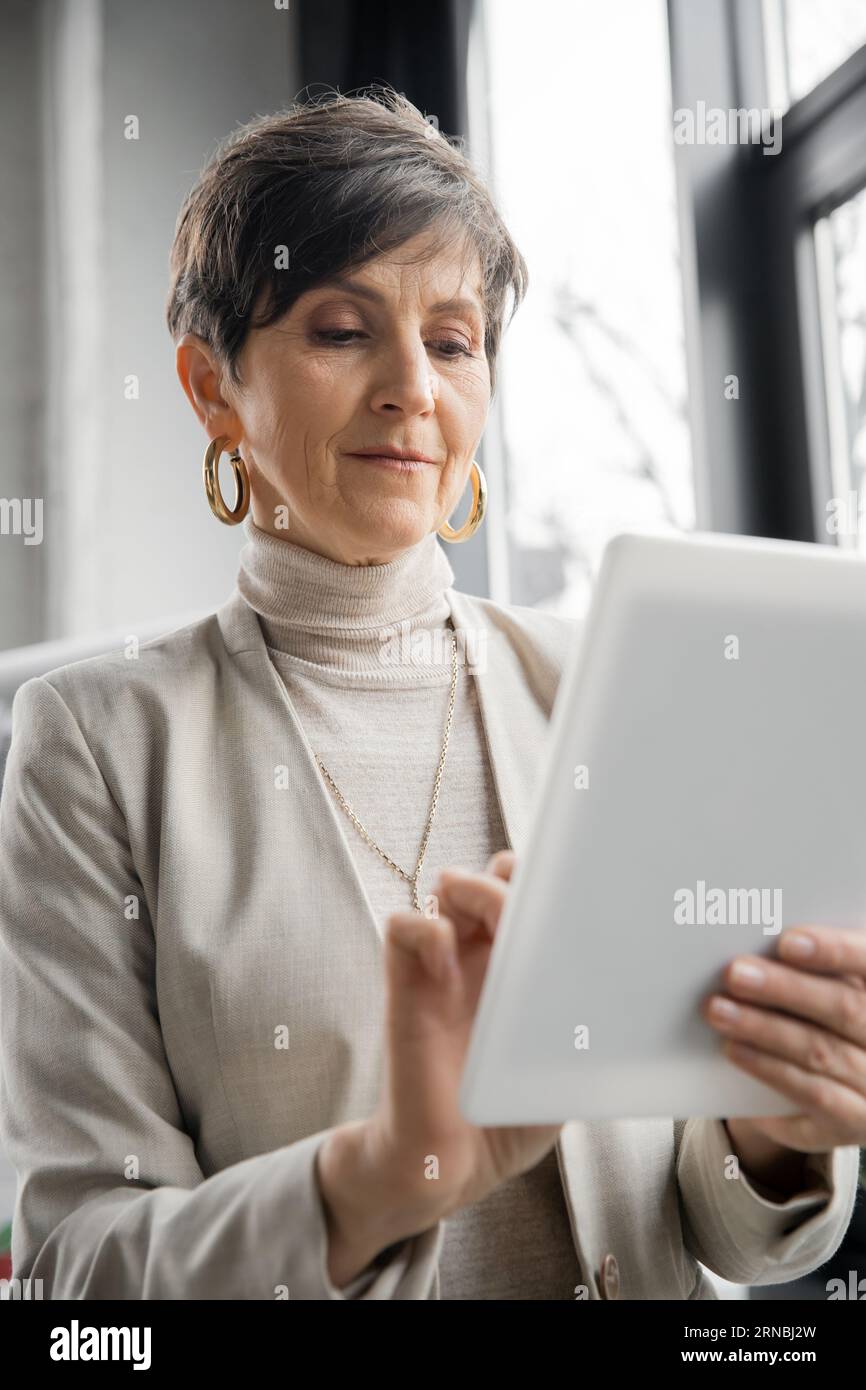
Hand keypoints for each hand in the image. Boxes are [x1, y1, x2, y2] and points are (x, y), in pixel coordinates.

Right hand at [318, 850, 560, 1286]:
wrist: (451, 1167)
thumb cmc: (509, 1120)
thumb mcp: (566, 1071)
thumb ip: (586, 1029)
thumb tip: (630, 989)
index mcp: (525, 971)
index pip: (535, 896)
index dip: (551, 881)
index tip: (576, 894)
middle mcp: (484, 958)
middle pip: (495, 877)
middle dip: (516, 878)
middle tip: (533, 907)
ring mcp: (443, 967)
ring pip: (450, 888)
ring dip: (474, 892)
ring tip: (492, 922)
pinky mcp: (405, 986)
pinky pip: (403, 926)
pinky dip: (426, 931)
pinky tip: (446, 966)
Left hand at [702, 923, 865, 1189]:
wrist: (834, 1087)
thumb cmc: (818, 1014)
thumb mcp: (822, 986)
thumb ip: (804, 966)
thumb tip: (749, 942)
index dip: (834, 951)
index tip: (787, 942)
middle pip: (843, 1008)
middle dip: (784, 988)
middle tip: (735, 973)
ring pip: (821, 1051)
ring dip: (764, 1028)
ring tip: (719, 1009)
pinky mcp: (856, 1122)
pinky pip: (814, 1095)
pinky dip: (771, 1069)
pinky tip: (735, 1050)